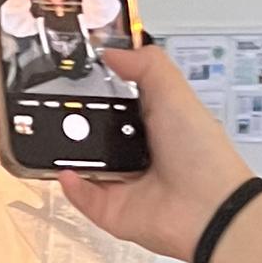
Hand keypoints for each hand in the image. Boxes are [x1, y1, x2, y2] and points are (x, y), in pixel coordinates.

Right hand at [53, 46, 256, 258]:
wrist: (208, 209)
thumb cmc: (203, 155)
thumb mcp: (175, 95)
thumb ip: (147, 67)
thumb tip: (113, 51)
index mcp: (155, 126)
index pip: (119, 105)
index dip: (98, 93)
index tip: (74, 78)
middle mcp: (138, 155)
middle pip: (96, 136)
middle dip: (75, 124)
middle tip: (58, 109)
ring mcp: (124, 184)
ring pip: (85, 167)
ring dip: (67, 154)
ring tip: (53, 137)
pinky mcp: (112, 211)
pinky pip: (82, 197)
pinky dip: (71, 185)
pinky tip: (65, 170)